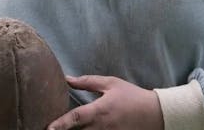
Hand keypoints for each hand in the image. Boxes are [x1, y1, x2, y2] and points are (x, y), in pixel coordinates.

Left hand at [47, 75, 163, 129]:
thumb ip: (87, 81)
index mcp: (99, 110)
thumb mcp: (110, 83)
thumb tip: (67, 78)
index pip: (76, 117)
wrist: (155, 114)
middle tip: (49, 128)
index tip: (48, 128)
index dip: (60, 123)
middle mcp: (101, 127)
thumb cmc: (131, 96)